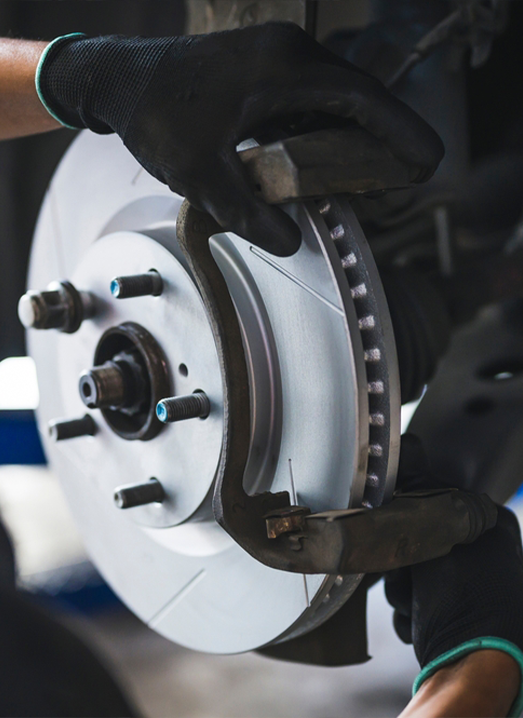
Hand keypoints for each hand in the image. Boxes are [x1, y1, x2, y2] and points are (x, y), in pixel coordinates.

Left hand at [37, 24, 443, 255]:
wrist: (118, 81)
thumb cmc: (156, 116)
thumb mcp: (201, 174)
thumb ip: (247, 213)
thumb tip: (289, 243)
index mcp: (284, 68)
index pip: (362, 100)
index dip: (402, 131)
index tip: (429, 159)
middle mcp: (288, 54)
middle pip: (356, 98)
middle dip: (385, 137)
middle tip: (409, 173)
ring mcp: (276, 58)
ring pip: (334, 99)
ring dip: (353, 135)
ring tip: (373, 174)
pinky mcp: (263, 71)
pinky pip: (309, 101)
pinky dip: (323, 131)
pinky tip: (324, 162)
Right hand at [386, 435, 522, 714]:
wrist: (469, 667)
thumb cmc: (465, 599)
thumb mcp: (438, 533)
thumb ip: (421, 490)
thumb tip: (409, 447)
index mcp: (492, 524)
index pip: (436, 499)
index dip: (413, 516)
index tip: (402, 530)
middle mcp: (483, 551)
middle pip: (418, 538)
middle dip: (405, 564)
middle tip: (413, 577)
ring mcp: (466, 584)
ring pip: (411, 571)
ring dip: (404, 591)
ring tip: (418, 605)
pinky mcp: (449, 612)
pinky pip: (415, 599)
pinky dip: (412, 610)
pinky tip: (421, 620)